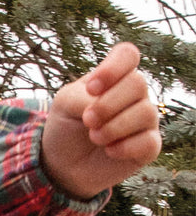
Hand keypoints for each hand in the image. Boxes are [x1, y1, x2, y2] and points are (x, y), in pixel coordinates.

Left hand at [40, 42, 161, 200]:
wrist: (65, 161)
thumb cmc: (67, 122)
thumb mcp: (66, 102)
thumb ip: (85, 98)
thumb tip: (111, 109)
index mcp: (113, 76)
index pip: (127, 54)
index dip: (113, 68)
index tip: (91, 88)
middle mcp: (133, 94)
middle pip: (138, 82)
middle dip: (108, 104)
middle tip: (87, 119)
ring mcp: (145, 119)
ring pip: (146, 112)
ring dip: (114, 126)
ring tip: (94, 136)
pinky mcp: (150, 146)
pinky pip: (149, 141)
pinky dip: (124, 147)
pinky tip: (109, 150)